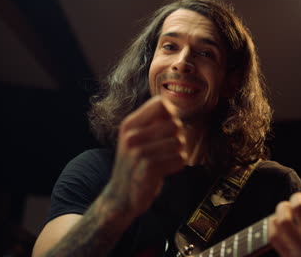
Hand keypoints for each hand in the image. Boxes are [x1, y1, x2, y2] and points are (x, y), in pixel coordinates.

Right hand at [103, 95, 186, 218]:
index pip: (160, 103)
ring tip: (165, 160)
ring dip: (178, 153)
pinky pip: (178, 159)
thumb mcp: (136, 138)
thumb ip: (153, 122)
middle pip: (174, 124)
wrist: (121, 197)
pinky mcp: (149, 168)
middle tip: (167, 148)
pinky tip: (165, 170)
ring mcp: (139, 152)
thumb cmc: (135, 164)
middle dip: (178, 136)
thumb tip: (175, 104)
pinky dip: (177, 165)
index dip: (173, 112)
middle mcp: (132, 136)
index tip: (171, 125)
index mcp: (129, 124)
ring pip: (178, 142)